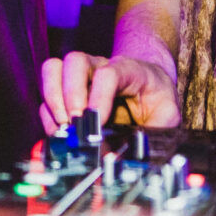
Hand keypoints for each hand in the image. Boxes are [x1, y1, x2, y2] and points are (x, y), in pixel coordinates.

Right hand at [39, 51, 180, 134]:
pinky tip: (59, 132)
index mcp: (128, 69)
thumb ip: (156, 131)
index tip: (98, 124)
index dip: (99, 98)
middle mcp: (99, 66)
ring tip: (63, 127)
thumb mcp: (169, 114)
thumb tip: (136, 154)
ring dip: (53, 99)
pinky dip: (47, 113)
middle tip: (75, 124)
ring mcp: (80, 75)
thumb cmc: (157, 97)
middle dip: (70, 95)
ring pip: (54, 69)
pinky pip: (46, 91)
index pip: (108, 74)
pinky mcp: (66, 88)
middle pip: (74, 61)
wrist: (148, 83)